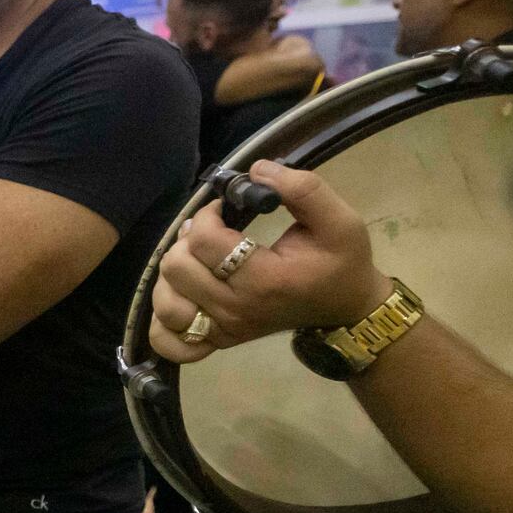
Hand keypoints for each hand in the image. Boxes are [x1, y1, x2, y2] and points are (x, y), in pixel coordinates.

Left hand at [148, 160, 392, 364]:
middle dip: (187, 241)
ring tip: (197, 262)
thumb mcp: (340, 219)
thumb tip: (256, 170)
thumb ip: (303, 189)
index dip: (206, 215)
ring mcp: (224, 330)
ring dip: (172, 277)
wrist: (346, 308)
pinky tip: (184, 298)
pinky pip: (169, 341)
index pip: (203, 241)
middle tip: (209, 234)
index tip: (221, 209)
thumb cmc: (342, 262)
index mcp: (264, 280)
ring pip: (165, 304)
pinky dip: (165, 322)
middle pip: (176, 269)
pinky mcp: (218, 341)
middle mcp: (236, 310)